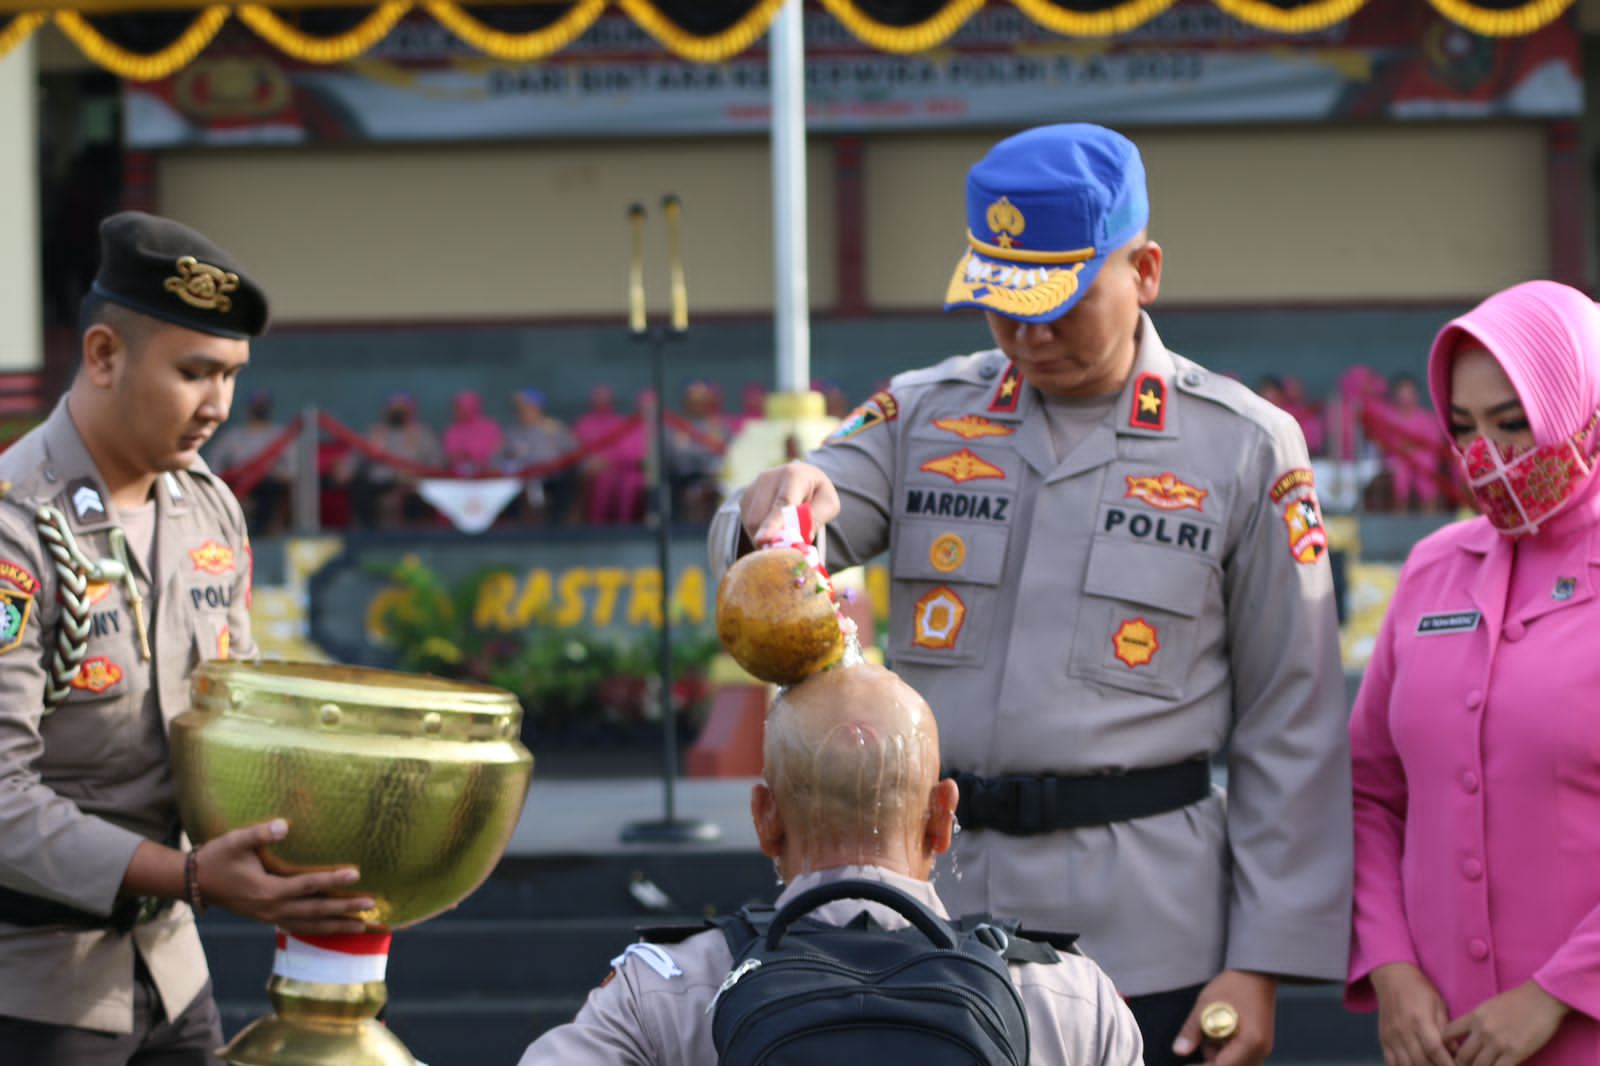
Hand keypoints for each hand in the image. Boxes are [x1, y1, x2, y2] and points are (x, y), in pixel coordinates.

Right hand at [197, 819, 374, 935]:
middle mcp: (271, 909)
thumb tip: (284, 824)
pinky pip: (297, 927)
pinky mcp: (267, 918)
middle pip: (314, 911)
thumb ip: (261, 834)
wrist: (194, 881)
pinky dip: (318, 929)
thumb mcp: (236, 841)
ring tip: (363, 927)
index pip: (307, 885)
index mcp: (266, 890)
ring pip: (308, 925)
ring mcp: (269, 917)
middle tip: (371, 906)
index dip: (332, 880)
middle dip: (344, 909)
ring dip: (336, 926)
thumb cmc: (217, 857)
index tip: (357, 874)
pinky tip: (334, 929)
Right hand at [738, 462, 839, 545]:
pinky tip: (775, 525)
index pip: (782, 503)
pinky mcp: (744, 497)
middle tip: (790, 547)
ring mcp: (753, 486)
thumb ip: (815, 519)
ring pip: (752, 524)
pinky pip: (747, 524)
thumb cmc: (817, 493)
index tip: (764, 540)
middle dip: (773, 538)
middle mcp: (768, 477)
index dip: (773, 523)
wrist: (802, 478)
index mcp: (794, 475)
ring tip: (785, 530)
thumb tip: (797, 542)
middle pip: (762, 517)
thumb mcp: (828, 504)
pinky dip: (760, 533)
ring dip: (767, 537)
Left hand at [1172, 970, 1275, 1065]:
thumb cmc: (1234, 985)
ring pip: (1235, 1064)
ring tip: (1209, 1030)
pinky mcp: (1259, 1045)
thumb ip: (1192, 1031)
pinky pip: (1240, 1057)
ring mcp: (1262, 1049)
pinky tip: (1217, 1033)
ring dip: (1217, 1055)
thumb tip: (1179, 1050)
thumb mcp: (1206, 1005)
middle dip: (1210, 1060)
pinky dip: (1225, 1050)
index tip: (1185, 1065)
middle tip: (1199, 1040)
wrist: (1257, 971)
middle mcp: (1261, 1050)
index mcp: (1250, 1042)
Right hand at [1369, 962, 1453, 1065]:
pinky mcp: (1383, 1039)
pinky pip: (1390, 1062)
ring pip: (1405, 1065)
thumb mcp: (1438, 1005)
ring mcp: (1391, 1037)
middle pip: (1420, 1061)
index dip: (1447, 1064)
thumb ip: (1446, 1030)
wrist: (1392, 977)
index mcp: (1420, 1021)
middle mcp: (1403, 1031)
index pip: (1434, 1050)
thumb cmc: (1419, 990)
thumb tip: (1455, 1052)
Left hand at [1440, 980, 1567, 1065]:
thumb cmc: (1517, 1001)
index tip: (1451, 1053)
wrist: (1542, 998)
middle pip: (1461, 1056)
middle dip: (1461, 1065)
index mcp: (1473, 1017)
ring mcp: (1498, 1043)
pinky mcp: (1515, 1053)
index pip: (1446, 1035)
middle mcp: (1482, 1031)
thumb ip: (1476, 1021)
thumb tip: (1467, 1036)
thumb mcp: (1488, 1006)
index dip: (1445, 1047)